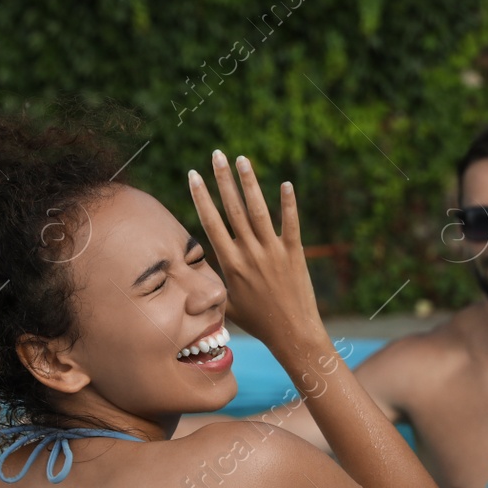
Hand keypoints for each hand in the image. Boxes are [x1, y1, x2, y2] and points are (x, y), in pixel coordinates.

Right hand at [187, 150, 322, 350]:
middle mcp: (249, 253)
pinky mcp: (294, 253)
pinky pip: (291, 224)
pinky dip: (288, 203)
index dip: (201, 197)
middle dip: (222, 179)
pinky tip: (286, 183)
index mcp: (230, 264)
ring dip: (249, 182)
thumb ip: (213, 287)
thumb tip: (195, 280)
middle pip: (232, 209)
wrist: (291, 333)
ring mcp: (273, 252)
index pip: (211, 223)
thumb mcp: (228, 306)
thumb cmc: (258, 322)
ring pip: (258, 210)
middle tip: (216, 154)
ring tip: (242, 159)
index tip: (193, 175)